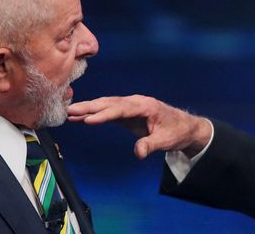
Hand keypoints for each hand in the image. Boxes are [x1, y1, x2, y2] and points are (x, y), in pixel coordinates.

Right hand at [67, 95, 211, 159]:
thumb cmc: (176, 131)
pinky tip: (81, 117)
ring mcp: (131, 106)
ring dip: (89, 108)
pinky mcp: (128, 113)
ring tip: (70, 113)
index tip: (89, 119)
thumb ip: (151, 145)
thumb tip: (138, 153)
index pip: (121, 109)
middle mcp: (136, 102)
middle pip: (110, 103)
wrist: (184, 127)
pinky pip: (109, 111)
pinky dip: (95, 113)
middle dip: (90, 107)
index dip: (104, 114)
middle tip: (70, 111)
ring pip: (107, 105)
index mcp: (146, 106)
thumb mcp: (166, 141)